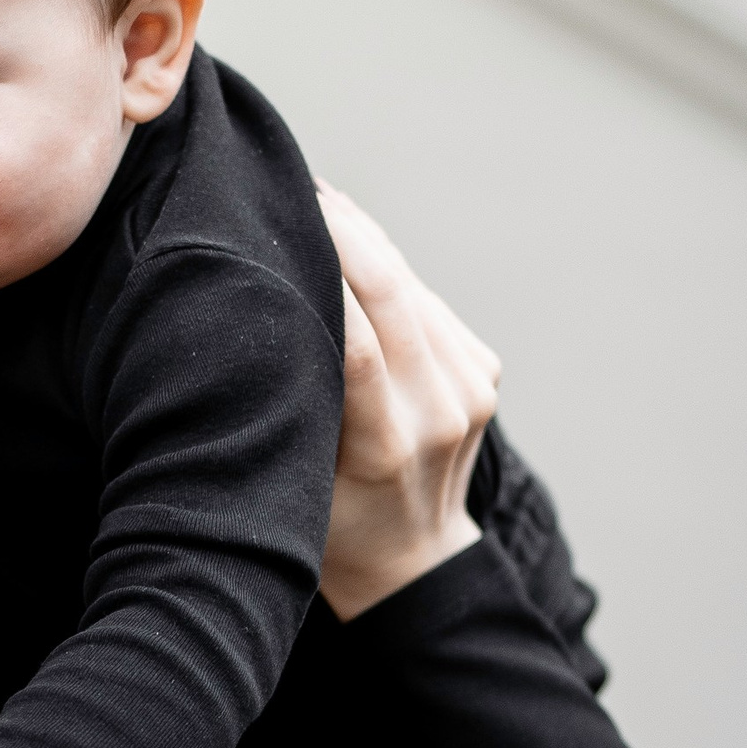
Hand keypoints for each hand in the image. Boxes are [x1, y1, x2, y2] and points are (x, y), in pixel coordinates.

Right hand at [316, 188, 499, 620]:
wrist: (413, 561)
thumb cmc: (331, 525)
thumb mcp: (295, 478)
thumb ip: (293, 405)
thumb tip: (262, 310)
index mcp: (387, 447)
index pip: (356, 342)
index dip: (324, 270)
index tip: (283, 216)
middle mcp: (439, 413)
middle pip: (393, 295)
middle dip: (346, 231)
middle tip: (298, 186)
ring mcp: (471, 390)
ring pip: (412, 288)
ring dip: (366, 240)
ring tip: (316, 201)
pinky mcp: (484, 371)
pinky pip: (430, 303)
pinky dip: (391, 269)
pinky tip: (355, 245)